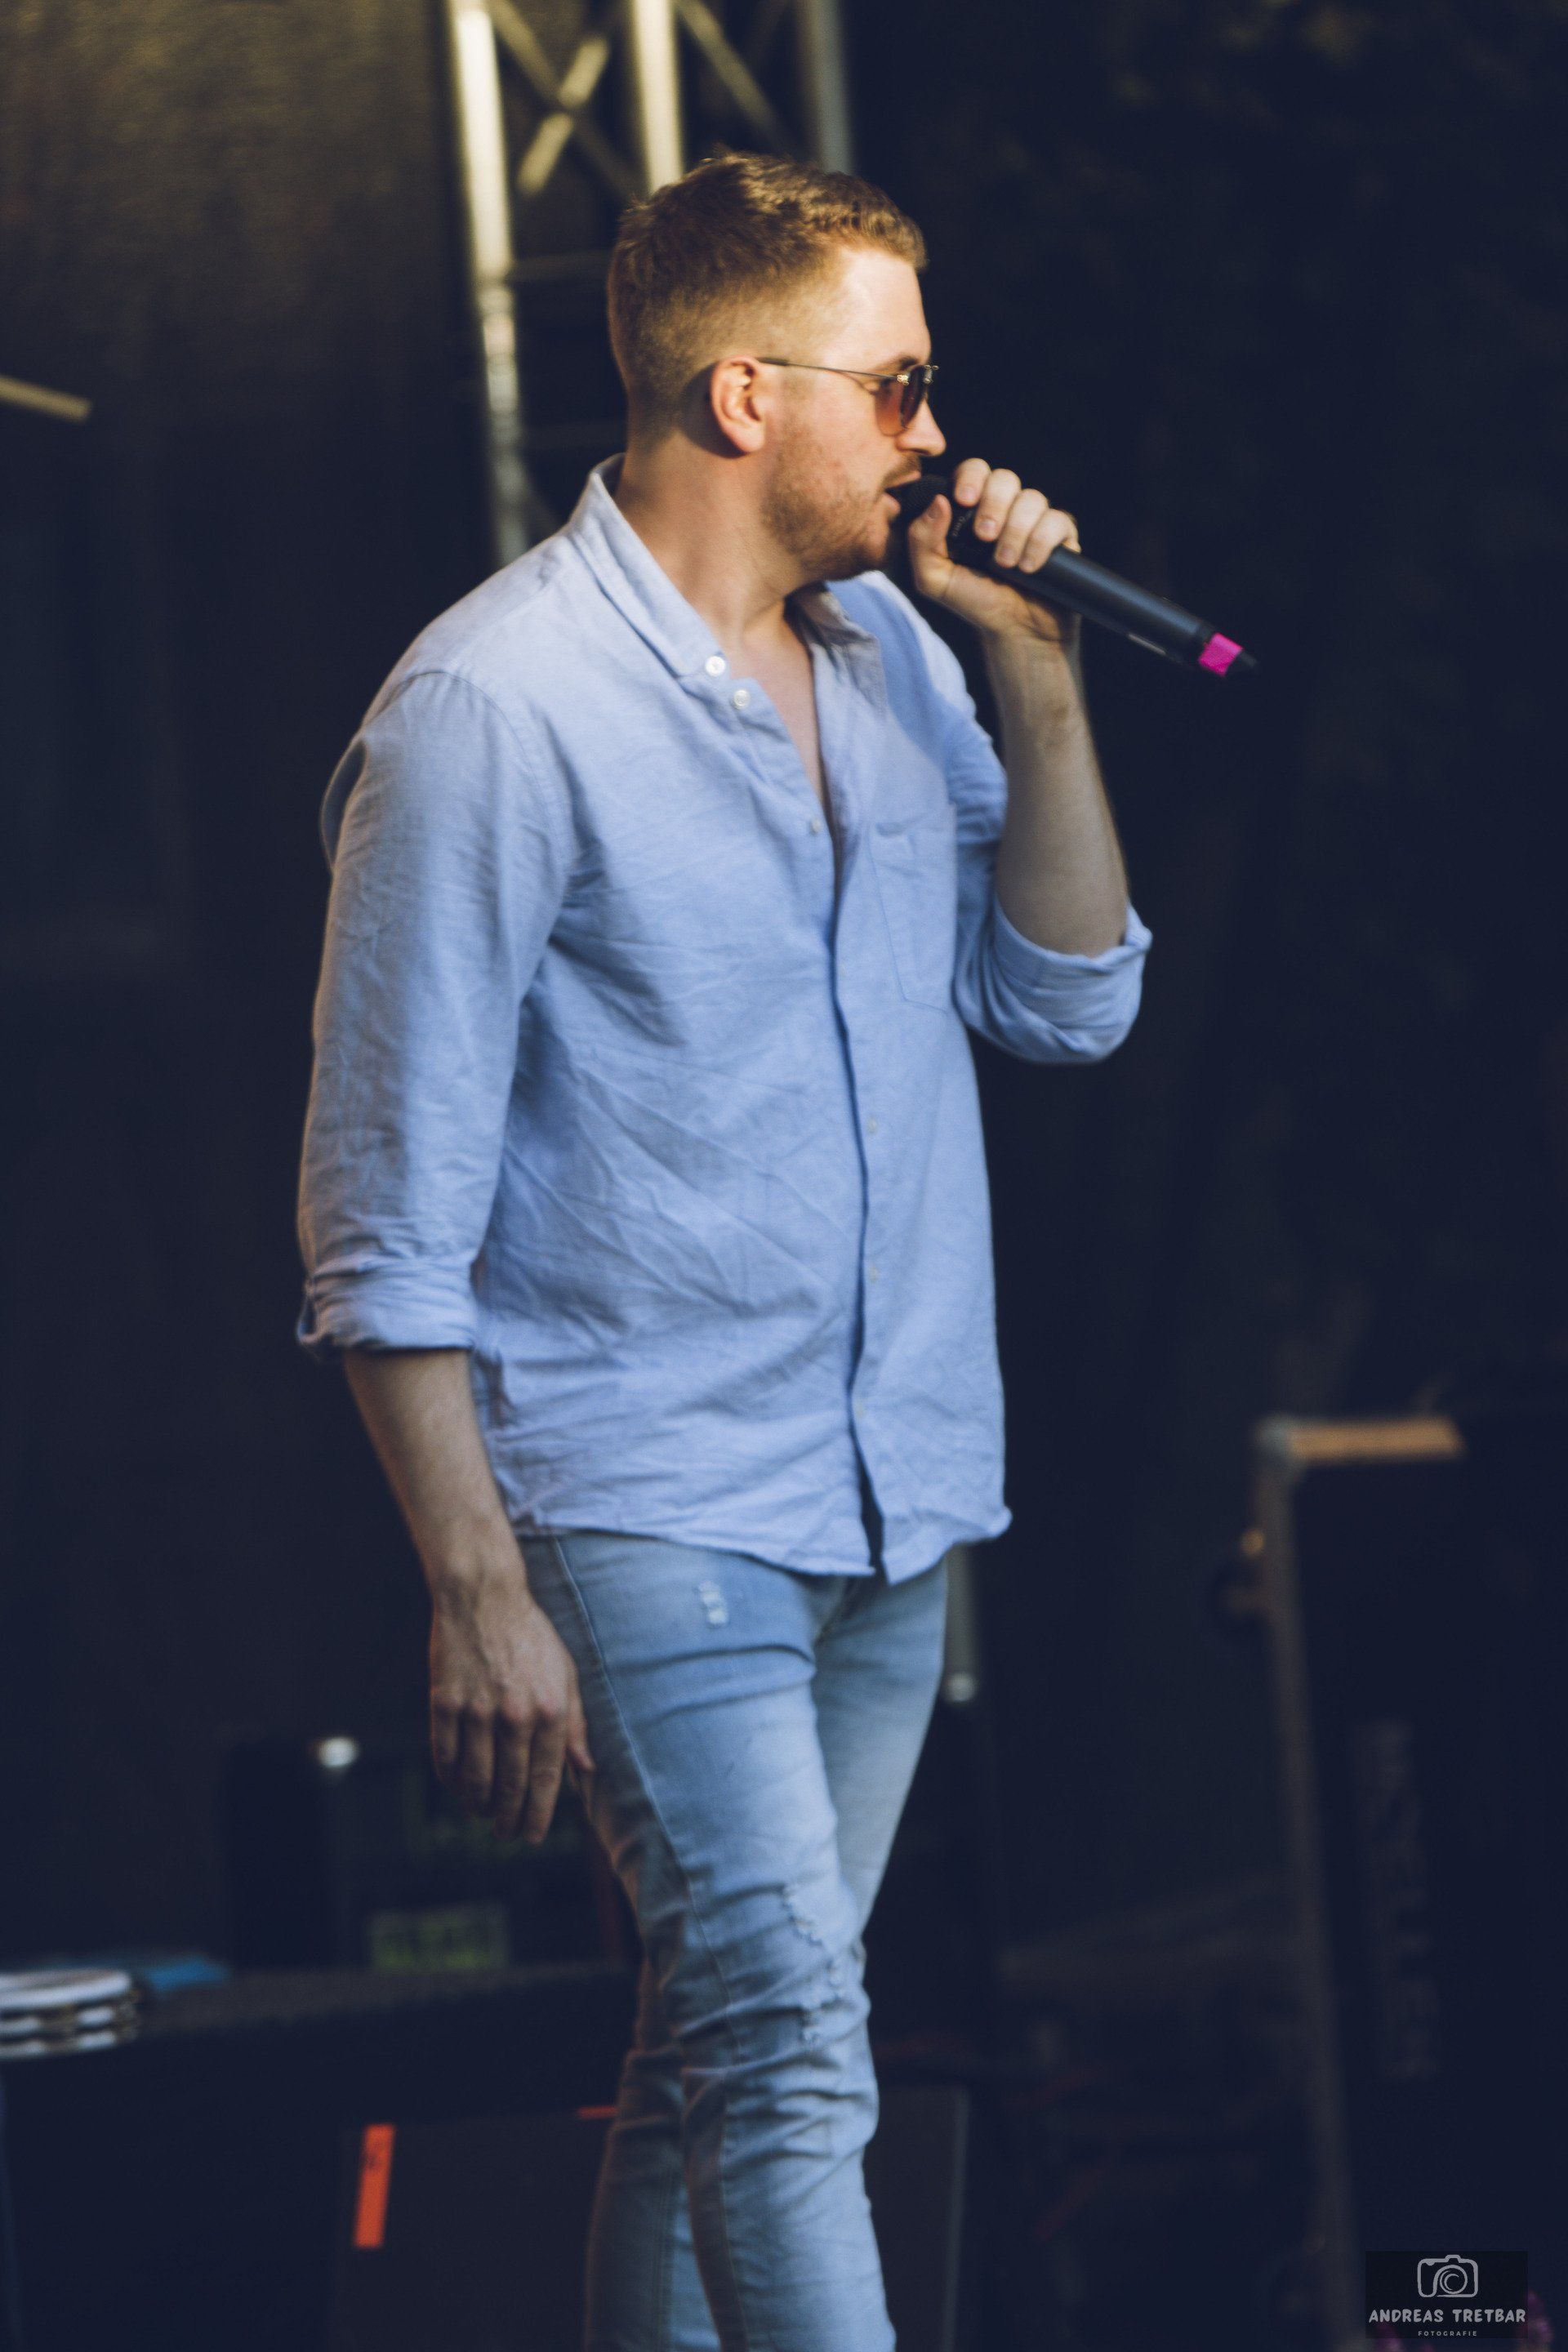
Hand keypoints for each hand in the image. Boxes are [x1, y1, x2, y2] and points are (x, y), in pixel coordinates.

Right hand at [428, 1563, 595, 1842]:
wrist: (483, 1597)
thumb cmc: (531, 1637)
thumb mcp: (566, 1675)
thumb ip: (575, 1724)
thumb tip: (586, 1769)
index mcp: (550, 1709)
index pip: (547, 1778)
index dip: (540, 1813)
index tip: (533, 1835)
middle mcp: (515, 1714)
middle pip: (510, 1785)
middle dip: (508, 1818)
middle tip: (505, 1834)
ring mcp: (476, 1710)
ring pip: (476, 1777)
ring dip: (478, 1805)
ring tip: (482, 1814)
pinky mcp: (444, 1702)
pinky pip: (445, 1755)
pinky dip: (451, 1779)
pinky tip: (457, 1788)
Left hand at [905, 458, 1082, 648]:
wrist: (1015, 632)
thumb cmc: (975, 602)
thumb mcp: (935, 579)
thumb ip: (922, 542)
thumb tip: (938, 502)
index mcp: (974, 510)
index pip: (974, 471)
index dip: (971, 478)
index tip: (964, 500)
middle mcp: (1006, 509)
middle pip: (1005, 478)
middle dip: (993, 505)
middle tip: (985, 537)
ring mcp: (1034, 521)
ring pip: (1031, 499)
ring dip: (1015, 532)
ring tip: (1007, 565)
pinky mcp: (1061, 535)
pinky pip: (1056, 521)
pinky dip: (1041, 543)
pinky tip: (1029, 567)